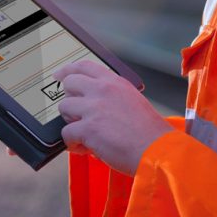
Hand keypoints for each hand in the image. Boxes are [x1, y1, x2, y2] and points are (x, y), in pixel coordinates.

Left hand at [55, 60, 170, 175]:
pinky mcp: (88, 128)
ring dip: (71, 122)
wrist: (157, 150)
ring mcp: (94, 108)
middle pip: (69, 83)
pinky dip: (73, 143)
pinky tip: (84, 148)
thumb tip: (91, 102)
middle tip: (75, 113)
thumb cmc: (149, 132)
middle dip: (69, 98)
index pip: (85, 66)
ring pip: (64, 107)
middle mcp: (103, 90)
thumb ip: (112, 96)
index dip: (68, 70)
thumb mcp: (133, 101)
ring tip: (84, 134)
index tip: (60, 75)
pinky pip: (66, 133)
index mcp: (115, 82)